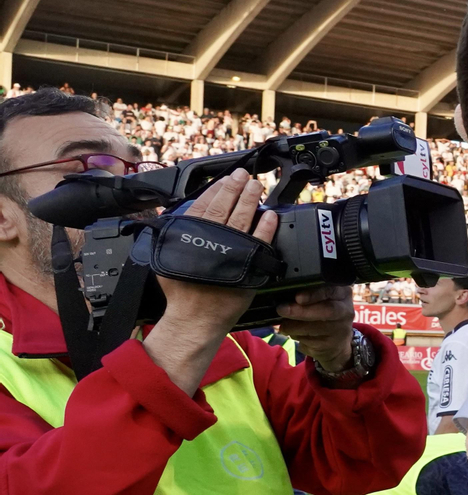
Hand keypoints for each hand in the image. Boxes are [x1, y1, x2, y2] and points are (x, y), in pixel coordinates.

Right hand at [146, 170, 277, 396]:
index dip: (217, 189)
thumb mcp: (168, 257)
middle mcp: (211, 240)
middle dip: (236, 189)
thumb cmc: (182, 291)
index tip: (226, 178)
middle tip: (245, 177)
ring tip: (257, 187)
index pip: (204, 205)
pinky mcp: (249, 265)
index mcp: (190, 235)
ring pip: (243, 219)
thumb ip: (173, 235)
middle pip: (225, 207)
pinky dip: (266, 226)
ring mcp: (232, 251)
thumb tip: (170, 217)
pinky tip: (271, 215)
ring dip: (252, 200)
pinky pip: (261, 241)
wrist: (196, 317)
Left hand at [275, 285, 356, 370]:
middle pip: (326, 310)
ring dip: (293, 326)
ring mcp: (341, 330)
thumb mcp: (321, 300)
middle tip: (281, 309)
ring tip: (283, 325)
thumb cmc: (323, 315)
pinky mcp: (331, 345)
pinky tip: (293, 333)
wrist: (337, 343)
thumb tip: (285, 295)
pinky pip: (309, 340)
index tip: (298, 297)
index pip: (331, 291)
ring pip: (313, 327)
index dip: (314, 294)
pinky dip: (296, 336)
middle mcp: (346, 311)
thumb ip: (308, 294)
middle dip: (302, 310)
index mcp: (343, 294)